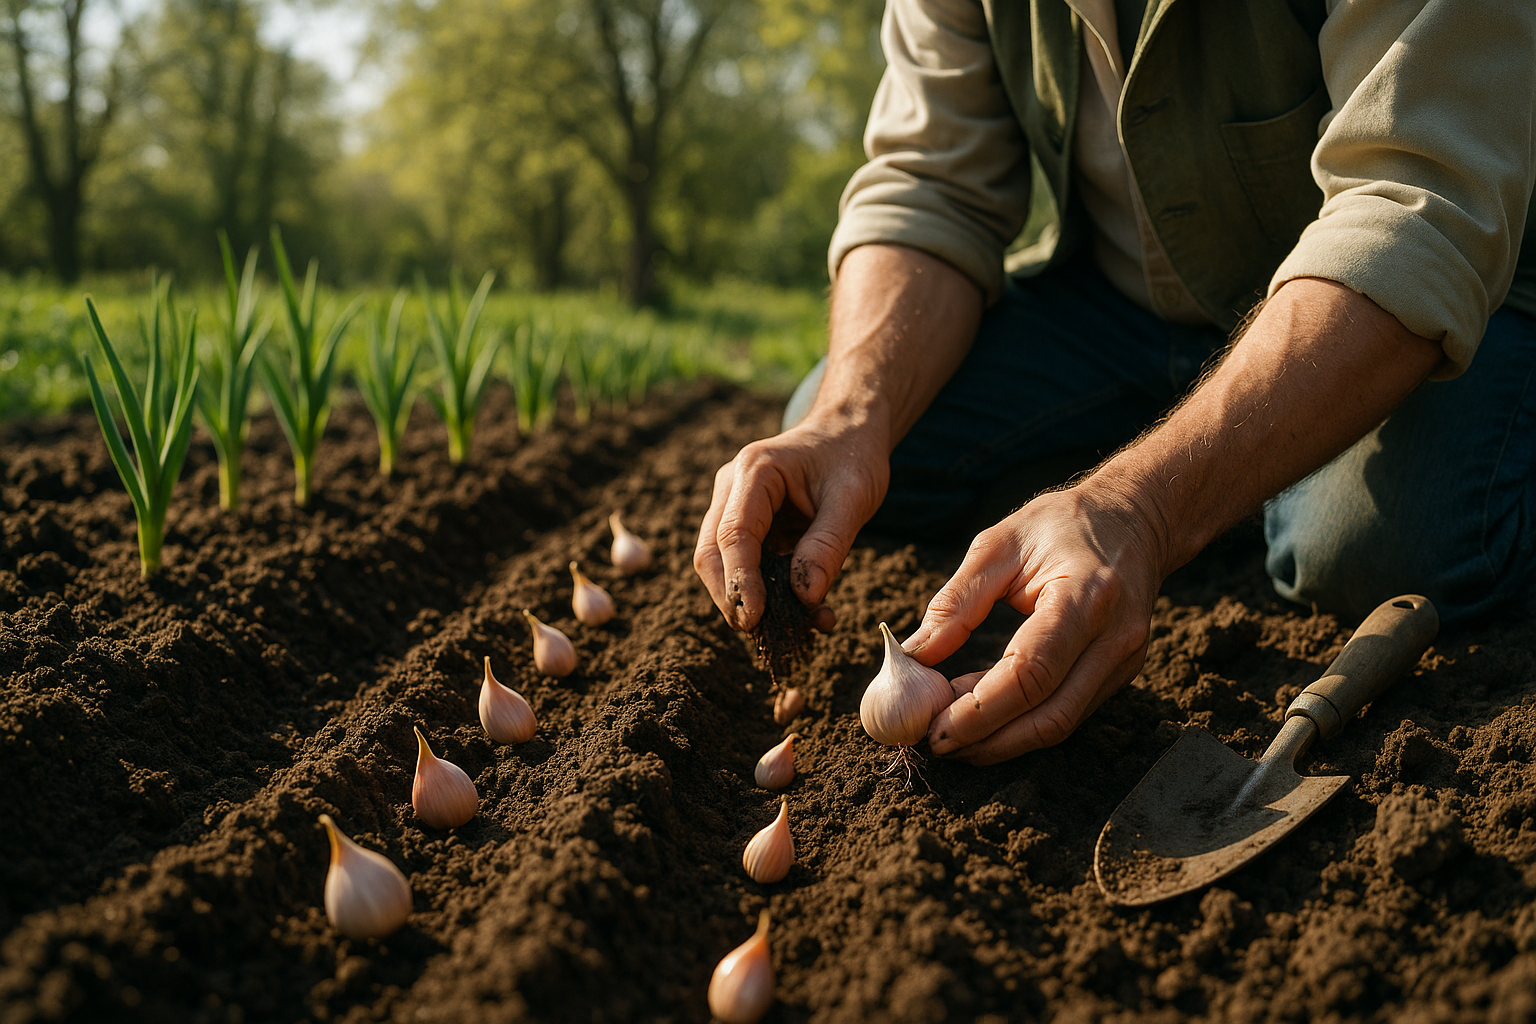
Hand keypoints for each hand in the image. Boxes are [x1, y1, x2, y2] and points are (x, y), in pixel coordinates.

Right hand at [694, 416, 889, 631]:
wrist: (848, 432)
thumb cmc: (852, 457)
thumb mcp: (853, 498)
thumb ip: (828, 546)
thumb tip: (804, 598)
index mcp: (754, 471)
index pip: (733, 535)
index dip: (740, 582)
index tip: (756, 619)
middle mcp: (732, 488)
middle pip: (711, 554)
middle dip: (733, 598)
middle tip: (765, 634)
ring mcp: (733, 507)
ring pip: (721, 565)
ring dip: (751, 601)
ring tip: (800, 626)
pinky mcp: (746, 526)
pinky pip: (744, 566)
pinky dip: (767, 594)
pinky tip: (807, 610)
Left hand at [904, 482, 1168, 764]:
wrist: (1133, 520)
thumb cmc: (1060, 525)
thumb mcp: (998, 545)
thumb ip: (956, 602)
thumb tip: (914, 656)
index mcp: (1086, 596)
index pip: (1032, 672)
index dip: (981, 711)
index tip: (935, 727)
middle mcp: (1114, 638)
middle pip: (1051, 715)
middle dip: (989, 741)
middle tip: (936, 743)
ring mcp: (1124, 661)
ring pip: (1061, 724)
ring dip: (1003, 739)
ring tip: (952, 732)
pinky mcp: (1120, 674)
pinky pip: (1068, 711)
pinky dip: (1022, 721)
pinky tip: (983, 712)